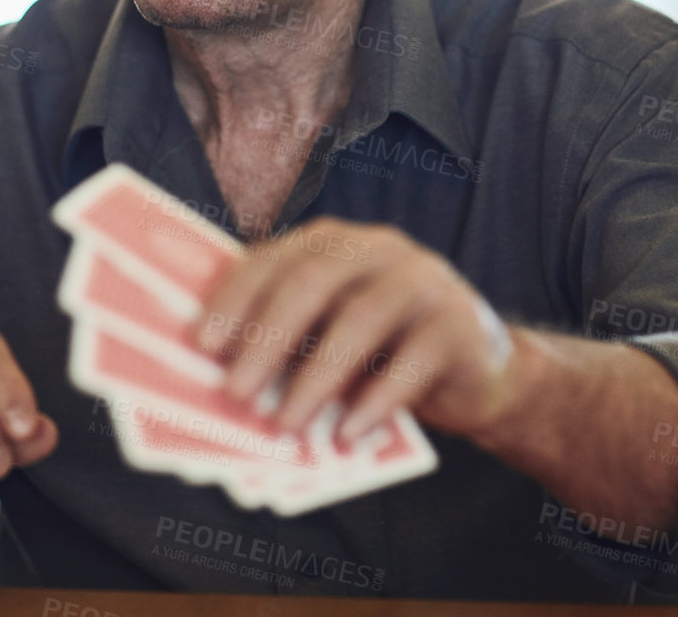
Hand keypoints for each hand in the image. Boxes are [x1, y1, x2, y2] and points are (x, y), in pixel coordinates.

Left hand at [195, 217, 516, 441]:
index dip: (235, 298)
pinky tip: (349, 434)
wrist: (476, 370)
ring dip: (317, 377)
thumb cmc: (381, 352)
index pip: (274, 258)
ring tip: (286, 424)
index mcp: (332, 243)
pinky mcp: (459, 323)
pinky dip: (377, 400)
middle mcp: (377, 249)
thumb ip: (289, 340)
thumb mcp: (330, 336)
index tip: (201, 344)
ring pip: (361, 319)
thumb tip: (223, 378)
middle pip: (314, 281)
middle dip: (267, 338)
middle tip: (235, 392)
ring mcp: (423, 281)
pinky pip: (414, 360)